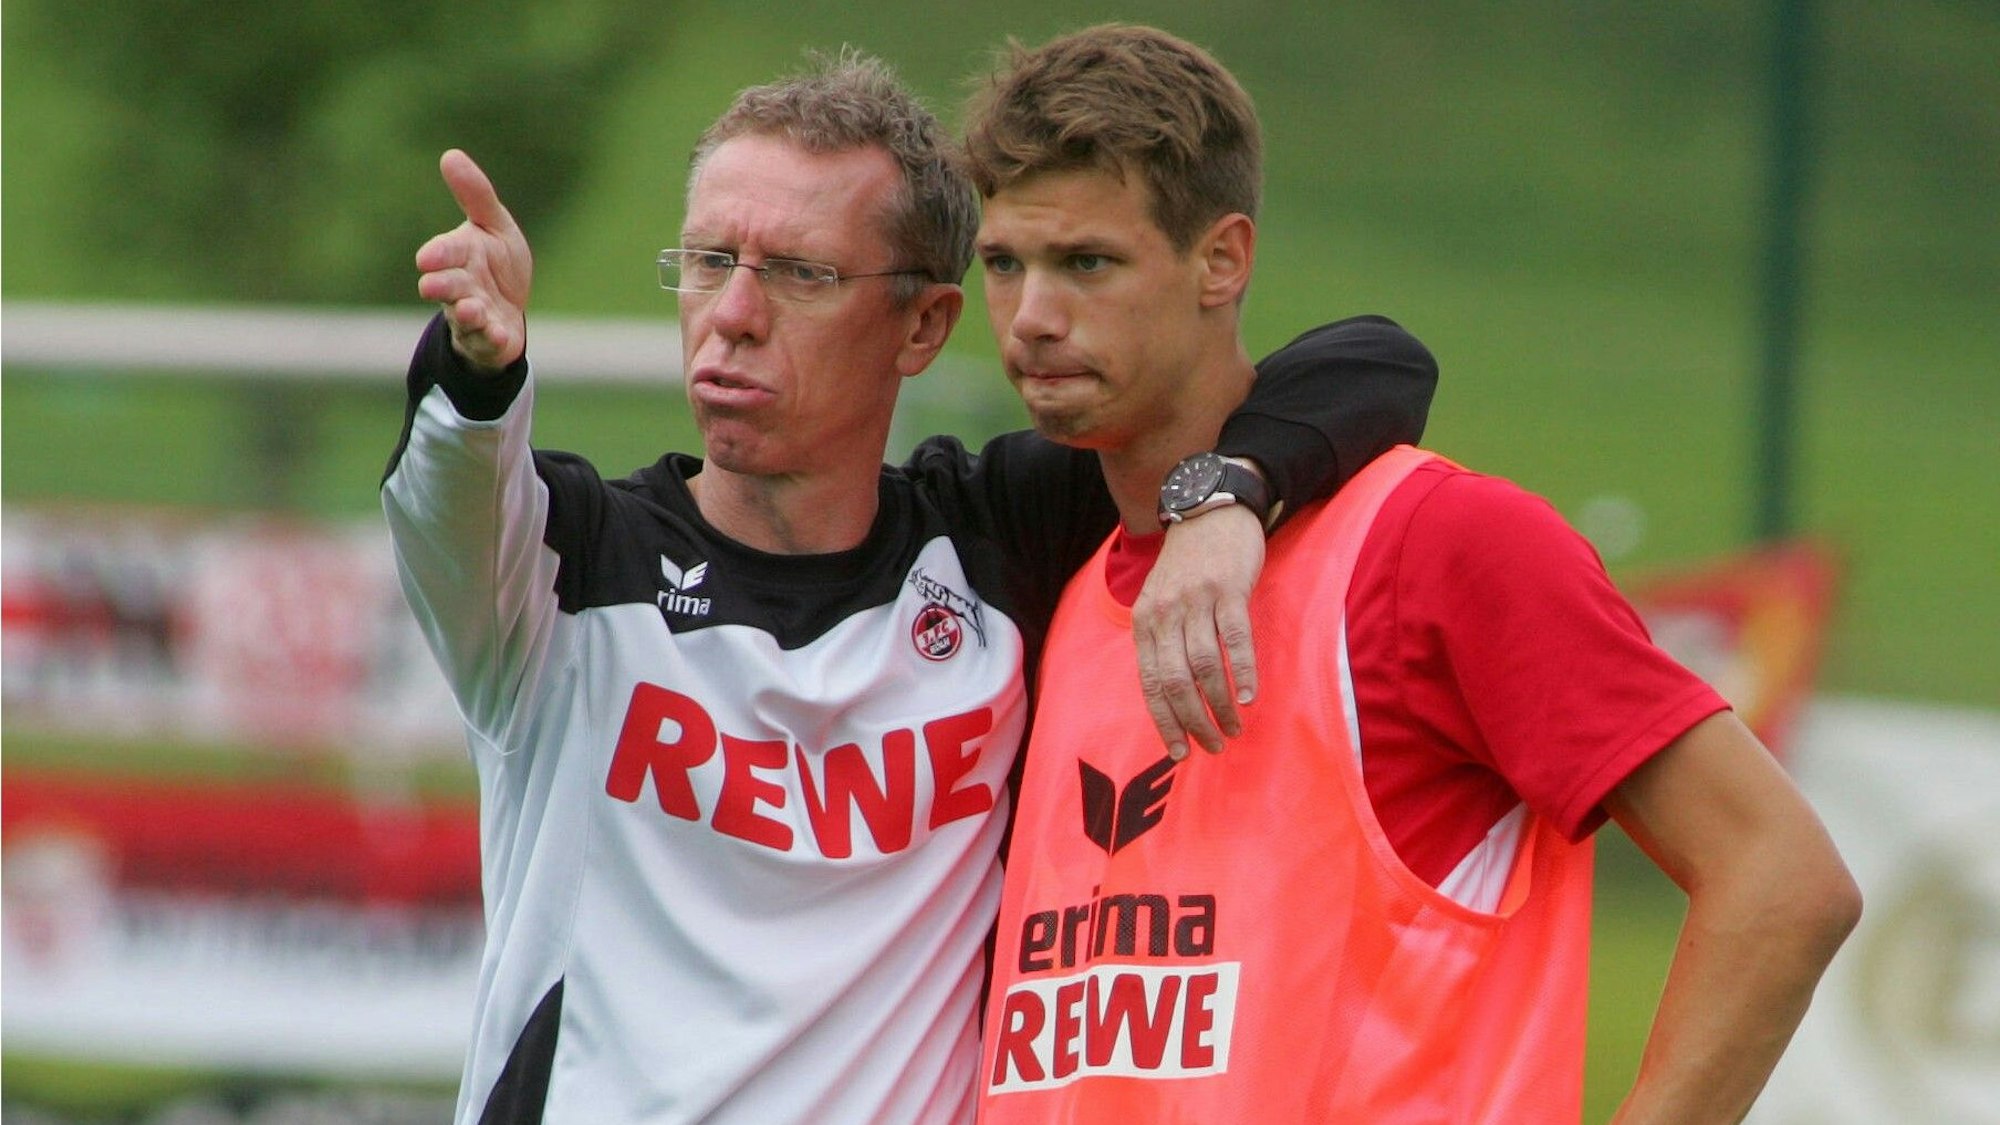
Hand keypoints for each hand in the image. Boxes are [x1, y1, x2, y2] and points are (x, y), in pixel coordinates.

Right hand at [414, 149, 532, 372]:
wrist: (510, 310)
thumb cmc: (497, 263)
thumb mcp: (494, 226)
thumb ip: (476, 196)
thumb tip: (450, 155)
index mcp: (459, 256)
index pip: (445, 253)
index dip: (439, 255)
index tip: (428, 258)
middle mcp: (460, 287)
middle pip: (448, 286)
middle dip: (442, 285)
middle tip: (432, 285)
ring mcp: (472, 316)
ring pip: (464, 316)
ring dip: (467, 313)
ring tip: (472, 309)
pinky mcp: (488, 340)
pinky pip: (487, 341)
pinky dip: (491, 338)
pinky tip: (499, 334)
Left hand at [1131, 504, 1264, 759]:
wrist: (1210, 509)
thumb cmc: (1188, 565)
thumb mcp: (1160, 599)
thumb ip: (1162, 640)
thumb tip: (1171, 695)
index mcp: (1145, 620)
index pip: (1149, 682)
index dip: (1165, 720)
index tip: (1180, 751)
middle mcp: (1165, 613)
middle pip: (1175, 681)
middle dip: (1193, 721)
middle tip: (1213, 746)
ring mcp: (1196, 600)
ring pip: (1204, 666)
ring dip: (1219, 705)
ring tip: (1233, 728)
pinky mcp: (1228, 589)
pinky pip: (1235, 639)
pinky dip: (1242, 672)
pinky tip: (1249, 697)